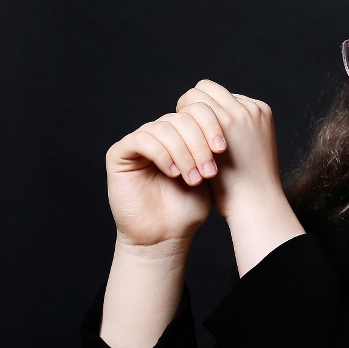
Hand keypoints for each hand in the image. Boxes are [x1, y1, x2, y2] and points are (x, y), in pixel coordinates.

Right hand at [106, 109, 224, 251]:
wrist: (166, 235)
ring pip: (164, 127)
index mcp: (182, 135)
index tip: (223, 149)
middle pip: (182, 117)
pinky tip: (173, 173)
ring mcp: (139, 141)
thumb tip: (228, 122)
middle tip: (209, 171)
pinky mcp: (120, 154)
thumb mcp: (208, 175)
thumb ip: (213, 149)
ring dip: (183, 153)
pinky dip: (162, 154)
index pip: (197, 111)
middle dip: (199, 144)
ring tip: (194, 179)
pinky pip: (142, 140)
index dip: (211, 125)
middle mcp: (160, 134)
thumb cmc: (188, 209)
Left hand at [174, 80, 286, 223]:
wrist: (255, 203)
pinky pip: (189, 108)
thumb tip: (207, 124)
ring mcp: (236, 114)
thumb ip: (235, 131)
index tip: (196, 131)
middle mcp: (250, 108)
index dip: (206, 111)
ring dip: (184, 111)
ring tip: (178, 135)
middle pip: (208, 89)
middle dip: (192, 106)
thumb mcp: (251, 150)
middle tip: (182, 128)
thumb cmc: (249, 186)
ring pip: (196, 95)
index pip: (223, 96)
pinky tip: (178, 142)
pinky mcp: (221, 124)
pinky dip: (180, 121)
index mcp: (261, 111)